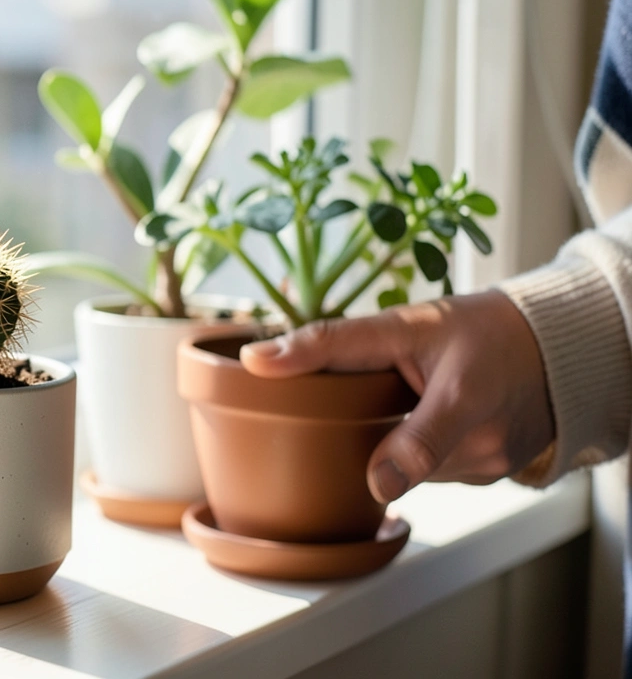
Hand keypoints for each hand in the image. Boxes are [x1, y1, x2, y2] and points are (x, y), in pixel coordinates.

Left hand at [238, 291, 554, 501]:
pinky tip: (435, 420)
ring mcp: (490, 466)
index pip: (425, 442)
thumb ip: (329, 344)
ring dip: (400, 443)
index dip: (396, 464)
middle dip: (374, 435)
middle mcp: (481, 441)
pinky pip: (439, 474)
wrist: (553, 348)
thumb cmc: (473, 328)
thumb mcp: (403, 323)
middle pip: (399, 461)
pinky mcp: (494, 478)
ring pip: (416, 473)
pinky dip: (427, 452)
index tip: (375, 484)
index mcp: (463, 397)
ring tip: (416, 401)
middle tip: (380, 396)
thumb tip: (254, 361)